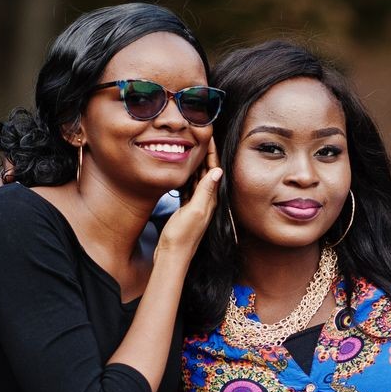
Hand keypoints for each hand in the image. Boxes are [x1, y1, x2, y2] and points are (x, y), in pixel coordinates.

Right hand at [156, 139, 222, 265]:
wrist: (172, 256)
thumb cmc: (182, 237)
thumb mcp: (195, 211)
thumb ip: (205, 192)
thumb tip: (217, 171)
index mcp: (210, 200)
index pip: (213, 171)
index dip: (211, 152)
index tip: (209, 136)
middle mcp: (206, 202)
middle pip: (207, 172)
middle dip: (204, 154)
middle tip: (199, 136)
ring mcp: (196, 206)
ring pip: (197, 179)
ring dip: (195, 163)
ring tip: (190, 147)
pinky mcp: (186, 210)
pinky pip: (188, 189)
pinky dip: (186, 177)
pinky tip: (182, 170)